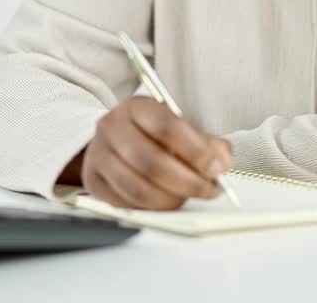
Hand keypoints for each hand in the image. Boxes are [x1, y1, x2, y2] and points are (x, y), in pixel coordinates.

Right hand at [79, 96, 232, 209]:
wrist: (115, 140)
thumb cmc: (153, 135)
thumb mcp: (180, 128)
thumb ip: (207, 143)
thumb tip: (223, 162)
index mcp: (137, 107)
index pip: (167, 127)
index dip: (196, 151)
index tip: (217, 168)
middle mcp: (112, 127)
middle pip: (152, 162)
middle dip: (187, 182)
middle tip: (209, 189)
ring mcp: (99, 156)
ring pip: (138, 188)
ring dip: (171, 199)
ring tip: (189, 197)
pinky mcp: (93, 182)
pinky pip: (126, 204)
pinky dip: (152, 209)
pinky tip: (167, 201)